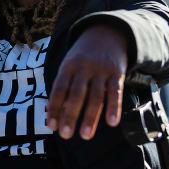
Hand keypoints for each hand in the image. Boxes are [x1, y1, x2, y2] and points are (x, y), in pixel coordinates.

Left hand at [46, 24, 127, 140]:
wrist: (106, 33)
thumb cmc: (82, 57)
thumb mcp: (69, 65)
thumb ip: (62, 88)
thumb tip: (52, 116)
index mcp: (68, 66)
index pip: (59, 89)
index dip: (54, 107)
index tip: (51, 125)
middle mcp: (84, 68)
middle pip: (76, 94)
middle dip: (70, 115)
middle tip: (65, 135)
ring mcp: (101, 70)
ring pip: (95, 96)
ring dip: (90, 117)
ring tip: (85, 135)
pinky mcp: (117, 73)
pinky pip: (115, 92)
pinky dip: (114, 107)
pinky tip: (112, 122)